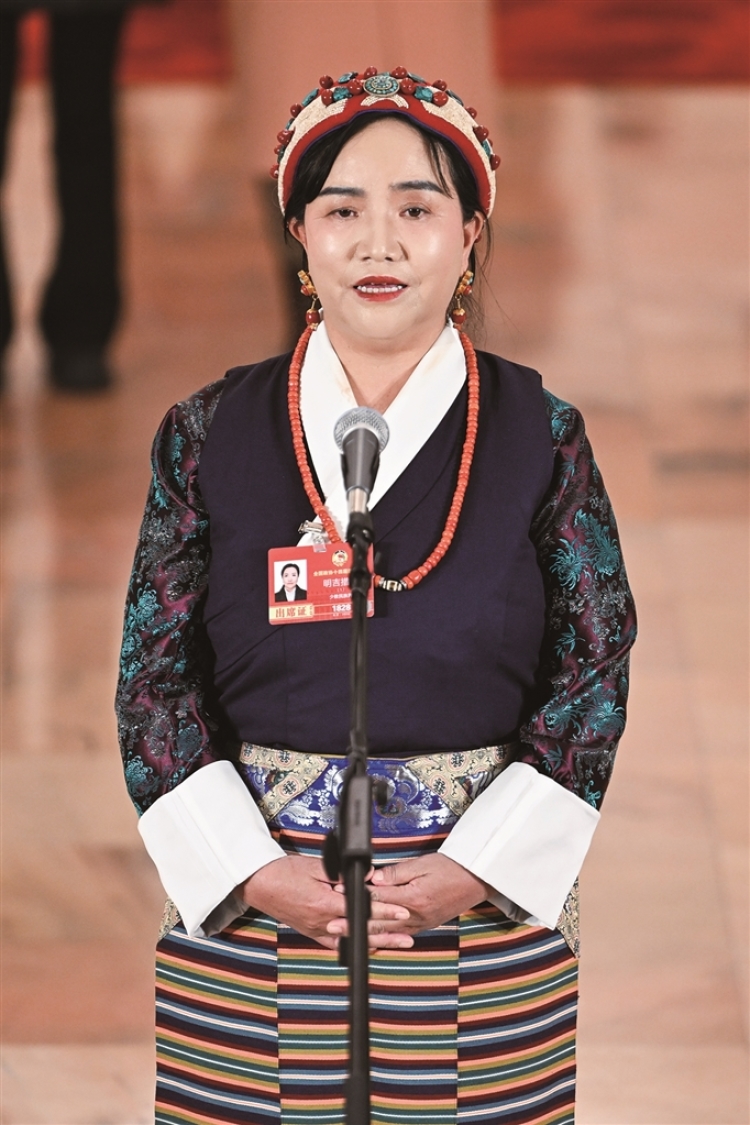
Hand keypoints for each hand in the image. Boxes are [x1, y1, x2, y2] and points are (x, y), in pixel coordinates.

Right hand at [239, 855, 412, 950]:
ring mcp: (316, 930)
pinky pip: (336, 944)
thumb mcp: (316, 866)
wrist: (259, 884)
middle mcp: (321, 921)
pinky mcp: (311, 933)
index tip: (401, 912)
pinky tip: (369, 947)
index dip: (384, 911)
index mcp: (323, 903)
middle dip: (387, 931)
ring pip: (352, 940)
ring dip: (376, 942)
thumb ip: (342, 874)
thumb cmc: (284, 872)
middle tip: (408, 933)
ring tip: (397, 943)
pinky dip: (354, 946)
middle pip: (361, 929)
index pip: (361, 909)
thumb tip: (367, 875)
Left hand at [347, 854, 488, 935]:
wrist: (477, 880)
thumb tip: (374, 879)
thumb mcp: (422, 864)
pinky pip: (400, 935)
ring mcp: (421, 923)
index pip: (378, 899)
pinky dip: (384, 938)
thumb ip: (396, 873)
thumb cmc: (451, 868)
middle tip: (332, 925)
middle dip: (353, 924)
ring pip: (388, 932)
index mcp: (414, 898)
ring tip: (345, 936)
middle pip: (379, 921)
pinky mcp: (425, 925)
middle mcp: (416, 915)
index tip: (339, 896)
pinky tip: (372, 941)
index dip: (357, 897)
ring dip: (365, 934)